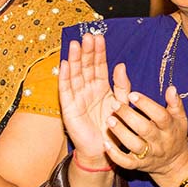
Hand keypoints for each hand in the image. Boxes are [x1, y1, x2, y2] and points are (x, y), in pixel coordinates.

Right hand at [58, 34, 122, 166]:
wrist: (104, 150)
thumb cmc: (114, 127)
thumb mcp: (122, 103)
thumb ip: (122, 85)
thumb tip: (121, 65)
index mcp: (101, 87)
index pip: (99, 65)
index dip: (99, 52)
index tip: (100, 37)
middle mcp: (87, 89)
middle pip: (86, 67)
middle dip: (86, 51)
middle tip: (88, 36)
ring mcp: (77, 97)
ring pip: (75, 75)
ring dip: (75, 60)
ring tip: (76, 45)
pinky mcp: (69, 108)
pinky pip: (66, 91)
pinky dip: (65, 78)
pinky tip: (65, 64)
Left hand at [99, 64, 187, 177]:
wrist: (174, 163)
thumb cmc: (174, 134)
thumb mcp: (179, 118)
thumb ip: (175, 103)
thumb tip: (171, 88)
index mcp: (169, 128)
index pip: (160, 116)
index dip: (146, 105)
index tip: (132, 94)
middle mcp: (160, 142)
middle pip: (145, 129)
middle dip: (129, 116)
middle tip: (115, 104)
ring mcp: (149, 155)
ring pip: (134, 145)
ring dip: (121, 133)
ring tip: (109, 120)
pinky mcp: (139, 165)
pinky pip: (126, 163)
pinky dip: (115, 155)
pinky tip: (105, 143)